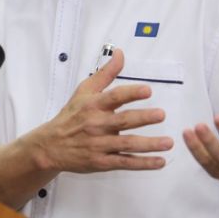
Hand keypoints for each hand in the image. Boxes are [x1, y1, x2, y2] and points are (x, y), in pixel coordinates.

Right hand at [32, 48, 172, 173]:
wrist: (51, 145)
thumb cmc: (71, 115)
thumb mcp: (84, 91)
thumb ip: (105, 73)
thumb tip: (120, 53)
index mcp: (93, 105)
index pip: (114, 97)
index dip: (131, 93)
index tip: (147, 90)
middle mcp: (96, 124)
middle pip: (123, 121)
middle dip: (143, 118)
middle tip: (161, 114)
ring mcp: (99, 145)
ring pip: (127, 144)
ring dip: (149, 144)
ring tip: (168, 142)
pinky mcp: (102, 162)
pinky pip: (125, 163)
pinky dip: (143, 163)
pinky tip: (160, 161)